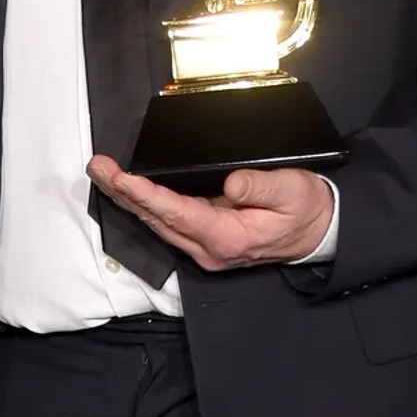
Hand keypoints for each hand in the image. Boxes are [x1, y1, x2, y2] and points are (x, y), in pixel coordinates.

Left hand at [87, 159, 333, 272]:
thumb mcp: (292, 192)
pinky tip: (130, 189)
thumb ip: (260, 188)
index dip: (145, 195)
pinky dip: (146, 204)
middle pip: (156, 220)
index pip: (176, 213)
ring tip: (104, 173)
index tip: (120, 177)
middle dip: (123, 194)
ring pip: (158, 223)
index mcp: (227, 237)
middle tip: (98, 167)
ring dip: (129, 199)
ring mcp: (204, 248)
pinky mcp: (205, 240)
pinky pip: (168, 221)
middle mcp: (208, 248)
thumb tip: (230, 185)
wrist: (319, 232)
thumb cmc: (306, 209)